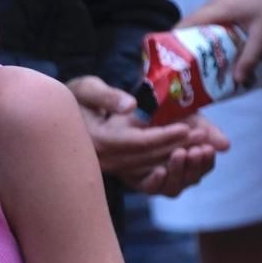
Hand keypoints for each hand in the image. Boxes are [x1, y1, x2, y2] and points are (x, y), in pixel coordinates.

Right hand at [66, 75, 194, 180]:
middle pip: (148, 158)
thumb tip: (130, 105)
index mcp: (98, 140)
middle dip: (178, 146)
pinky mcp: (117, 170)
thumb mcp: (86, 88)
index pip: (137, 142)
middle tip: (206, 136)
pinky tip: (185, 156)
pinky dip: (167, 166)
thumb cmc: (74, 97)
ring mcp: (111, 169)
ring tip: (203, 145)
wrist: (55, 120)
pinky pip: (146, 174)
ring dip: (177, 157)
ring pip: (150, 168)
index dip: (164, 135)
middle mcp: (105, 160)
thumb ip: (106, 95)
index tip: (189, 127)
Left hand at [127, 114, 228, 196]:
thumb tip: (226, 146)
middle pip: (191, 179)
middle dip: (194, 165)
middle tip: (193, 151)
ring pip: (173, 187)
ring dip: (178, 171)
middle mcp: (178, 175)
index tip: (207, 148)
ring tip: (178, 154)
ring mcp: (160, 181)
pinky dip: (156, 181)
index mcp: (193, 161)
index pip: (205, 166)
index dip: (207, 160)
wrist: (133, 114)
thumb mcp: (189, 119)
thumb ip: (208, 132)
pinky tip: (160, 170)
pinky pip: (150, 188)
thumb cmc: (165, 117)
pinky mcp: (140, 182)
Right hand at [177, 0, 261, 83]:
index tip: (171, 60)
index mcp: (217, 9)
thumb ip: (250, 57)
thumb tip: (237, 81)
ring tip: (200, 58)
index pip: (185, 24)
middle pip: (189, 24)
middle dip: (184, 44)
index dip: (173, 41)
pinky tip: (217, 44)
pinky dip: (207, 30)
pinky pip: (209, 16)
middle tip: (186, 65)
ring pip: (200, 20)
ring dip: (197, 37)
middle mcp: (212, 3)